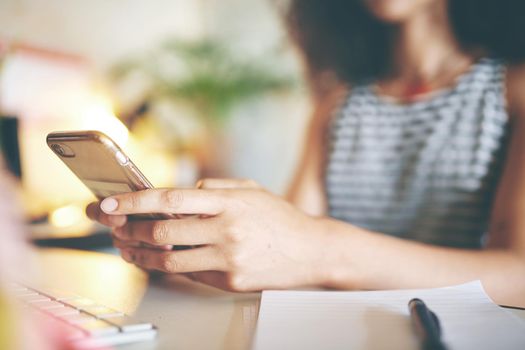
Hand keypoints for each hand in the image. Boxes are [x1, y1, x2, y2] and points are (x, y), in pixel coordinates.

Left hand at [88, 179, 327, 291]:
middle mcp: (226, 230)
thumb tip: (179, 194)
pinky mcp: (229, 282)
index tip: (111, 204)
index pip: (171, 199)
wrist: (311, 251)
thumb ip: (214, 187)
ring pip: (168, 260)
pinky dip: (167, 266)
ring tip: (128, 248)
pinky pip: (188, 274)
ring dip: (140, 254)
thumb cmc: (280, 218)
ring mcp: (228, 259)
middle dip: (130, 229)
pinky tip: (158, 259)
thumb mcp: (250, 189)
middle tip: (115, 227)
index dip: (135, 201)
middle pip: (162, 231)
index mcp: (229, 202)